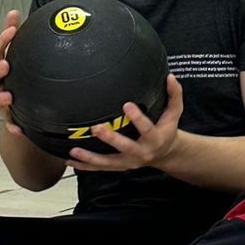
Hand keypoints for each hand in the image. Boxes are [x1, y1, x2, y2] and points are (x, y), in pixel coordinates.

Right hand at [0, 9, 24, 135]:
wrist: (19, 110)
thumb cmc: (15, 77)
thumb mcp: (14, 54)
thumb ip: (12, 32)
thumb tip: (13, 12)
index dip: (3, 40)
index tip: (12, 30)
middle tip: (6, 65)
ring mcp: (1, 101)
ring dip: (0, 98)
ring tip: (8, 96)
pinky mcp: (10, 118)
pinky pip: (9, 123)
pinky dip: (12, 126)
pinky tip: (18, 128)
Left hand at [68, 74, 183, 172]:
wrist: (165, 153)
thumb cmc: (167, 129)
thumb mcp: (175, 113)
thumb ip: (175, 94)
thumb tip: (170, 76)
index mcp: (155, 138)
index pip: (147, 128)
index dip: (137, 118)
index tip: (126, 105)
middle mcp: (141, 152)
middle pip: (125, 147)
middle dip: (111, 138)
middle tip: (96, 128)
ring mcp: (128, 162)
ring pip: (108, 162)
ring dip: (90, 158)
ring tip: (74, 151)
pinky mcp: (119, 167)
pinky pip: (100, 168)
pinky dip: (84, 166)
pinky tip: (69, 162)